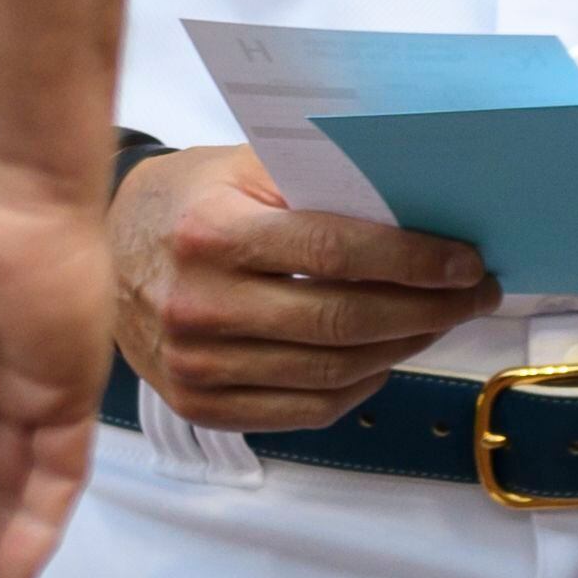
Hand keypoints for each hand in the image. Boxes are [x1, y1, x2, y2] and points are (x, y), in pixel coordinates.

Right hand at [111, 145, 502, 433]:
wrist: (103, 254)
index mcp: (213, 232)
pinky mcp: (198, 404)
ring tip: (441, 321)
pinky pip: (303, 411)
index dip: (412, 261)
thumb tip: (419, 204)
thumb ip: (318, 180)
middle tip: (475, 294)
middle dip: (427, 309)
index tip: (467, 261)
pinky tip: (385, 356)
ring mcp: (196, 364)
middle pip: (342, 320)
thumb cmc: (192, 199)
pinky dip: (358, 388)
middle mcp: (200, 304)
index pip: (333, 252)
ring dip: (404, 347)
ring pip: (331, 372)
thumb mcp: (244, 166)